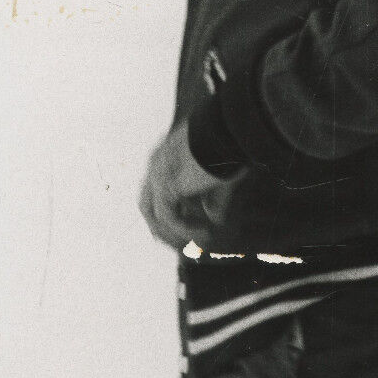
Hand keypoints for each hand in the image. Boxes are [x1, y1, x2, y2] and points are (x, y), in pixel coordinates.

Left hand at [138, 119, 237, 249]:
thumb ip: (214, 199)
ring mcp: (158, 174)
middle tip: (180, 246)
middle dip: (161, 229)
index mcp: (165, 156)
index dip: (166, 215)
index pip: (155, 192)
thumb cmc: (230, 147)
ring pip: (154, 215)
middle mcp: (156, 163)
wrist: (229, 131)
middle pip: (147, 205)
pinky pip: (170, 217)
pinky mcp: (167, 185)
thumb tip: (214, 220)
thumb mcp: (221, 178)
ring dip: (173, 234)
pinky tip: (204, 233)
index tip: (181, 233)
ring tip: (193, 245)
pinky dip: (186, 229)